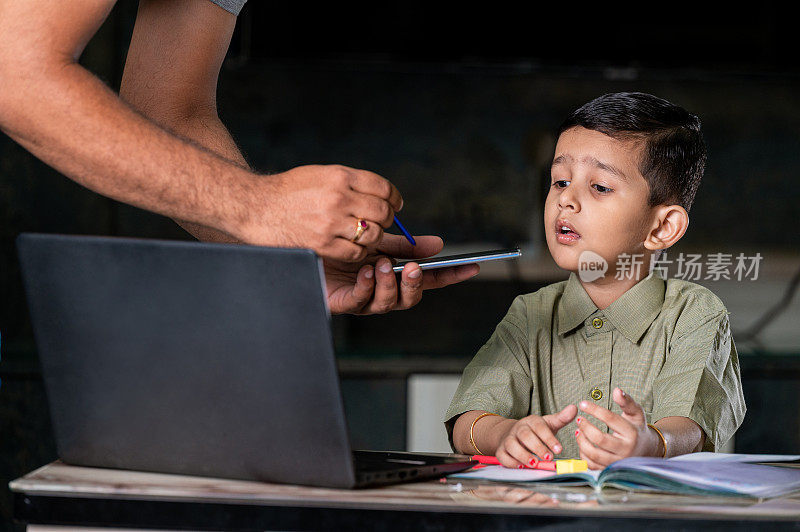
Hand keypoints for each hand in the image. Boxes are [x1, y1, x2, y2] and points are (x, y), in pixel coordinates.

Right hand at [237, 165, 402, 261]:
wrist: (255, 207)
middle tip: (380, 222)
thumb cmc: (289, 191)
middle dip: (386, 219)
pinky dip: (357, 252)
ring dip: (373, 237)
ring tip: (363, 235)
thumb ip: (350, 182)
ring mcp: (331, 223)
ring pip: (372, 234)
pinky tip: (349, 246)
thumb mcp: (320, 174)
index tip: (394, 204)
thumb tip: (382, 194)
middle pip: (382, 211)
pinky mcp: (323, 245)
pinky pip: (356, 252)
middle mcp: (338, 198)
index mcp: (340, 177)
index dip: (394, 198)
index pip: (383, 187)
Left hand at [324, 234, 478, 313]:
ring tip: (381, 264)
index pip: (430, 280)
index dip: (451, 276)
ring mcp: (364, 300)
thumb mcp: (379, 242)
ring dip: (388, 284)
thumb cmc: (343, 248)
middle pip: (410, 298)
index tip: (471, 267)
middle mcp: (383, 292)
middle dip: (414, 284)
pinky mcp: (343, 303)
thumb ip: (408, 246)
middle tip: (412, 268)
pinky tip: (365, 272)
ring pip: (386, 303)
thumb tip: (440, 245)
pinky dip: (366, 286)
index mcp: (396, 277)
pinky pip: (359, 301)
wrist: (306, 245)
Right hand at [495, 405, 576, 467]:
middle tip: (549, 457)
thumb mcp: (548, 423)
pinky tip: (521, 466)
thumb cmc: (534, 431)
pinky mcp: (501, 450)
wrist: (512, 433)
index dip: (549, 438)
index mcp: (531, 421)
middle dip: (537, 447)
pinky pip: (502, 455)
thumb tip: (574, 408)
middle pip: (525, 435)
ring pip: (511, 445)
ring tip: (534, 463)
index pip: (540, 427)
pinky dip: (510, 462)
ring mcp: (508, 439)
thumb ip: (561, 418)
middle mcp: (518, 429)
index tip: (559, 449)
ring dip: (523, 455)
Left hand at [575, 388, 658, 469]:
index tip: (582, 404)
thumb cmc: (637, 428)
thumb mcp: (635, 413)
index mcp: (632, 433)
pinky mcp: (610, 470)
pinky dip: (583, 454)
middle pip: (600, 439)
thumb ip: (626, 401)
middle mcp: (626, 450)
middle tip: (579, 419)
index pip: (610, 419)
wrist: (646, 450)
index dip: (594, 410)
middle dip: (586, 427)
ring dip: (581, 441)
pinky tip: (582, 443)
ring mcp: (618, 462)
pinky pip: (592, 465)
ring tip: (578, 431)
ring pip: (594, 454)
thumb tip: (617, 390)